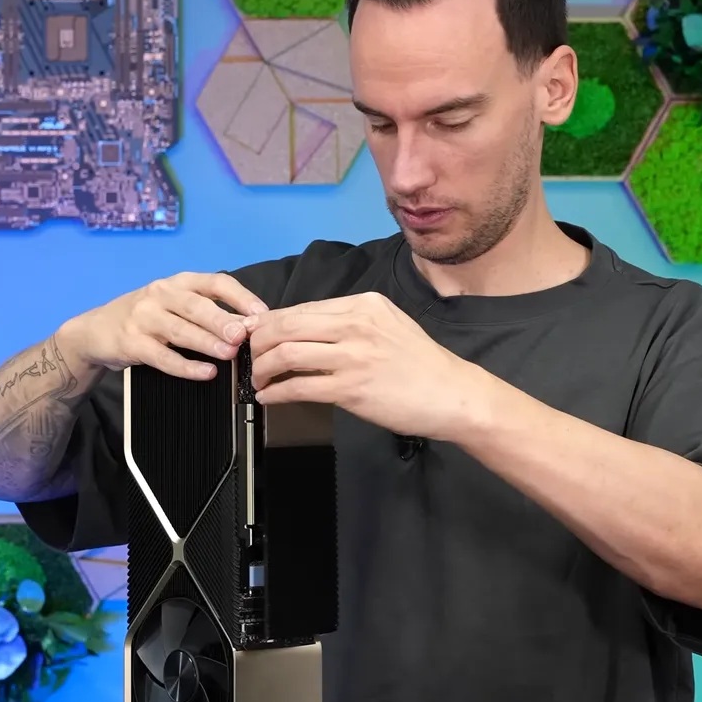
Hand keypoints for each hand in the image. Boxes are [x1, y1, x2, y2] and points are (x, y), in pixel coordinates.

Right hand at [57, 272, 267, 379]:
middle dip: (223, 320)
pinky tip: (205, 373)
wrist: (93, 332)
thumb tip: (249, 326)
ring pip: (181, 330)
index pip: (215, 282)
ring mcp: (143, 318)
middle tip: (245, 335)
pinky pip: (162, 356)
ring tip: (230, 354)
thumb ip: (207, 312)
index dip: (240, 296)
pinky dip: (185, 366)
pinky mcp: (131, 342)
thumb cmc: (145, 318)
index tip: (261, 314)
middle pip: (197, 305)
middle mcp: (160, 294)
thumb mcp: (174, 305)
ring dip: (207, 342)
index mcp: (178, 282)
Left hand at [245, 292, 491, 441]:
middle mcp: (356, 324)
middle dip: (258, 342)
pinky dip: (275, 392)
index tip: (258, 335)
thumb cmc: (422, 364)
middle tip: (250, 356)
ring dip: (262, 368)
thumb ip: (352, 322)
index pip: (302, 308)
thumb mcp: (390, 324)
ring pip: (286, 353)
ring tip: (257, 379)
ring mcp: (353, 356)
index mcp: (364, 304)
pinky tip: (269, 397)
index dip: (271, 322)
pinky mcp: (351, 389)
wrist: (452, 394)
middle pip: (286, 325)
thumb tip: (307, 328)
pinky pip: (298, 387)